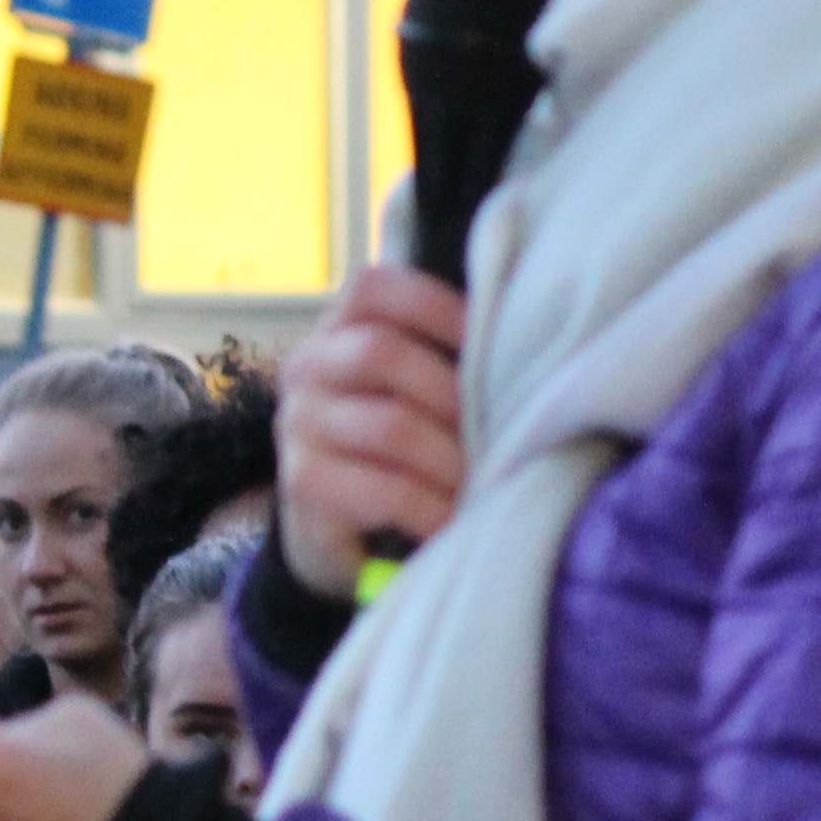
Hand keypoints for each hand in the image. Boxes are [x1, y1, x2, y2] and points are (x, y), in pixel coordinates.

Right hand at [279, 265, 469, 593]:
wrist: (335, 531)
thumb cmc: (393, 449)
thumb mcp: (413, 393)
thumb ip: (444, 359)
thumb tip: (521, 344)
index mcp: (337, 331)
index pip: (371, 290)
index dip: (434, 306)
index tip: (485, 340)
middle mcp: (307, 368)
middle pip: (380, 353)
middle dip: (452, 394)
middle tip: (496, 432)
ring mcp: (298, 425)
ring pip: (391, 426)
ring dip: (452, 459)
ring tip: (487, 481)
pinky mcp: (304, 483)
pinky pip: (386, 490)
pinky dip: (434, 507)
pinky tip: (456, 520)